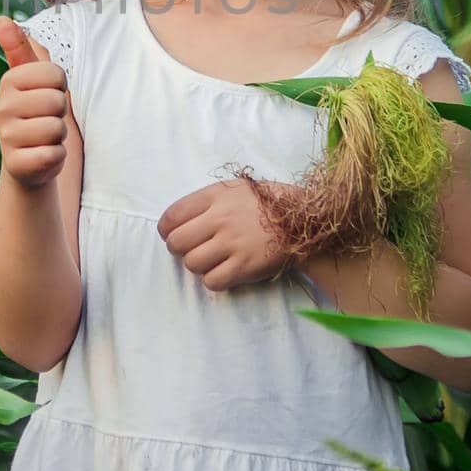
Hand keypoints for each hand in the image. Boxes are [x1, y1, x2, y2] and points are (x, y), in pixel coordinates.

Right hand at [0, 16, 71, 189]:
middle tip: (46, 119)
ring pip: (56, 128)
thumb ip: (19, 47)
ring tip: (44, 138)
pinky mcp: (16, 164)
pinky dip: (56, 157)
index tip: (47, 95)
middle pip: (57, 101)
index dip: (60, 87)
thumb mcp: (30, 78)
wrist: (29, 162)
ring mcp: (7, 137)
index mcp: (9, 81)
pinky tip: (42, 156)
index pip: (56, 74)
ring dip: (58, 136)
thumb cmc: (36, 112)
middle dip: (60, 113)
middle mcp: (2, 107)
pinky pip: (53, 154)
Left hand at [157, 180, 294, 291]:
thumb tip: (178, 221)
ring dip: (197, 265)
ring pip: (192, 264)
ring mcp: (233, 244)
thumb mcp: (234, 189)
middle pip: (176, 243)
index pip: (172, 216)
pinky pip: (212, 281)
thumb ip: (205, 201)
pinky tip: (223, 271)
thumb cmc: (266, 202)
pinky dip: (213, 280)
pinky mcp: (246, 266)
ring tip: (211, 259)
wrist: (304, 218)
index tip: (171, 235)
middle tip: (192, 248)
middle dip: (179, 249)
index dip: (166, 230)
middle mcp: (221, 219)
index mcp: (215, 196)